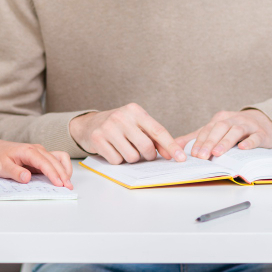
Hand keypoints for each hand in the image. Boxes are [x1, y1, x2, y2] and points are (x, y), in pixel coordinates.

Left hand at [0, 136, 73, 188]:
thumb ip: (15, 172)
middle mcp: (38, 149)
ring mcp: (41, 152)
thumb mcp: (3, 166)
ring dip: (65, 170)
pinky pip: (56, 160)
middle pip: (55, 161)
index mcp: (28, 151)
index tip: (59, 184)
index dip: (53, 173)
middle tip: (68, 188)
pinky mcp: (41, 157)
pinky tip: (62, 177)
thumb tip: (27, 178)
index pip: (45, 162)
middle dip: (63, 174)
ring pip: (59, 158)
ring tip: (67, 183)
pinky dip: (62, 167)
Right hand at [68, 103, 185, 164]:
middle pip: (146, 147)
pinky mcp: (97, 139)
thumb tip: (170, 154)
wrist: (90, 124)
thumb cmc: (119, 126)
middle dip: (148, 156)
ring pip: (132, 157)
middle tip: (143, 154)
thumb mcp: (137, 125)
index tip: (181, 158)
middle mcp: (121, 117)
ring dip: (131, 158)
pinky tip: (113, 150)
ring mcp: (108, 127)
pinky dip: (117, 160)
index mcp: (135, 110)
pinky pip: (117, 160)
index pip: (158, 130)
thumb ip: (154, 138)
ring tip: (124, 148)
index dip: (171, 146)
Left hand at [177, 109, 271, 159]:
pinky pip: (256, 137)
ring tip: (217, 153)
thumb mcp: (217, 130)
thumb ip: (197, 137)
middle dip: (210, 142)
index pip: (207, 129)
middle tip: (202, 156)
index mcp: (220, 119)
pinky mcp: (262, 133)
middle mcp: (233, 119)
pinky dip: (249, 142)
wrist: (264, 122)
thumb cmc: (236, 128)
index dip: (200, 141)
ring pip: (236, 131)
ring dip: (226, 142)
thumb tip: (175, 146)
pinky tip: (243, 148)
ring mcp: (249, 125)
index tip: (193, 154)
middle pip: (220, 128)